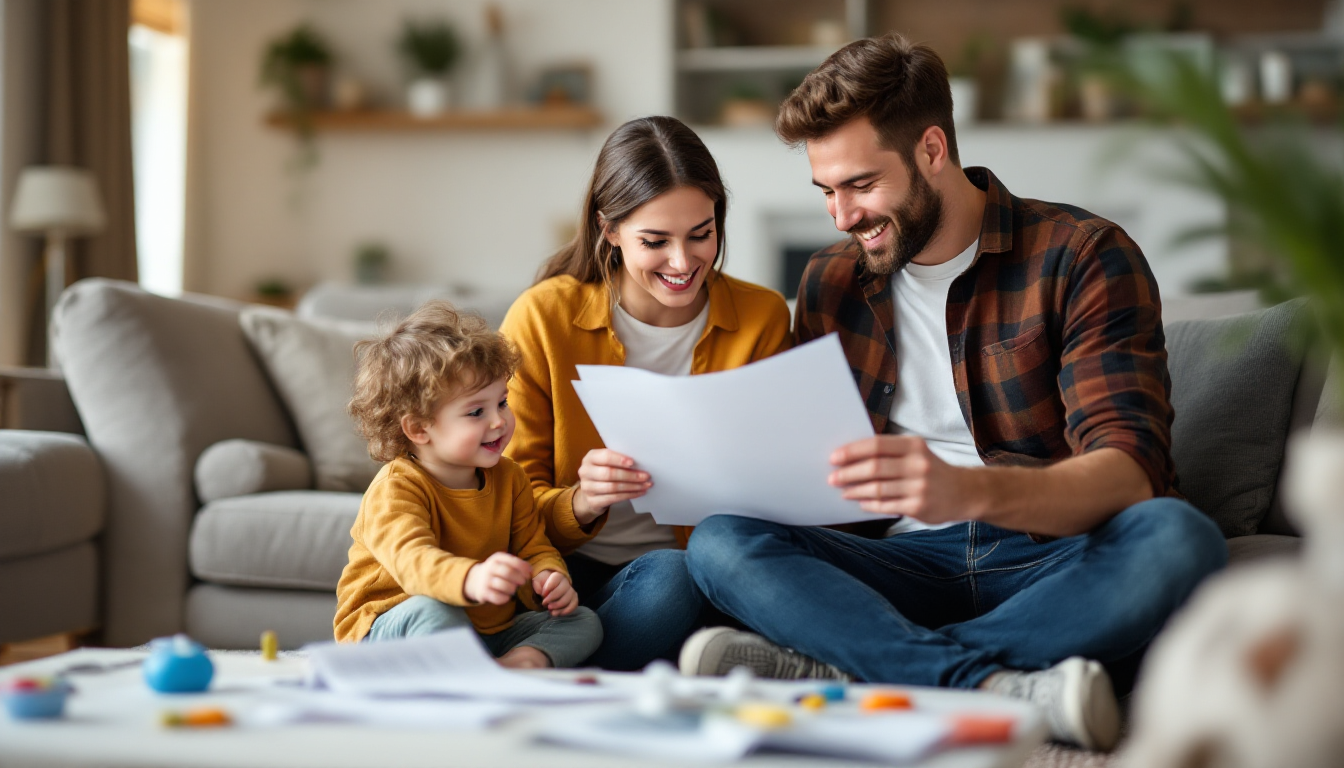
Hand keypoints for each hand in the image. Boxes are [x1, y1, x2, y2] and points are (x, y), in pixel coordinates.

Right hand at [464, 552, 530, 605]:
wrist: (474, 580)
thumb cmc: (496, 571)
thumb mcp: (503, 562)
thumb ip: (517, 565)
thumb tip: (530, 570)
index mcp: (497, 558)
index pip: (514, 561)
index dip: (523, 568)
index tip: (528, 574)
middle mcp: (490, 567)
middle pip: (509, 573)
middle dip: (519, 579)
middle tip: (522, 582)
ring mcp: (485, 580)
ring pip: (504, 586)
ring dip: (512, 589)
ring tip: (513, 589)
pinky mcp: (483, 593)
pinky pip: (498, 597)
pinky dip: (505, 598)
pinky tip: (506, 596)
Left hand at [532, 570, 577, 615]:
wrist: (550, 588)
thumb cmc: (543, 584)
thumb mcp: (537, 582)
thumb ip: (537, 585)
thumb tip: (540, 591)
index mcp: (557, 576)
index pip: (555, 580)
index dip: (548, 588)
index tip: (542, 594)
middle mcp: (566, 583)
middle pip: (562, 590)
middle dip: (552, 599)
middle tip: (544, 604)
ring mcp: (571, 591)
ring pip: (568, 599)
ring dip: (558, 607)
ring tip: (550, 610)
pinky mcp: (574, 599)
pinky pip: (573, 605)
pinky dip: (565, 611)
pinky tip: (557, 613)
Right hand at [572, 448, 651, 523]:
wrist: (589, 494)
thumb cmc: (602, 474)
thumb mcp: (606, 464)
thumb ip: (618, 461)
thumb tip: (640, 464)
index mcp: (590, 458)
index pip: (605, 456)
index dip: (619, 459)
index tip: (633, 462)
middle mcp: (586, 472)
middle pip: (610, 473)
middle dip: (630, 475)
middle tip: (645, 476)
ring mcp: (587, 488)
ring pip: (613, 487)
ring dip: (632, 486)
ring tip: (645, 485)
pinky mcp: (593, 501)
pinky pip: (614, 498)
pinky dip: (629, 495)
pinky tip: (639, 492)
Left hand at [828, 435, 982, 523]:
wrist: (964, 492)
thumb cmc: (931, 470)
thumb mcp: (916, 453)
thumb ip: (889, 453)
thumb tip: (851, 458)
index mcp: (914, 446)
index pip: (876, 445)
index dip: (852, 451)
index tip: (834, 457)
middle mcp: (918, 465)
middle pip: (874, 468)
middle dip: (848, 473)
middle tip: (832, 478)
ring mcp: (919, 487)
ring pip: (878, 489)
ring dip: (855, 491)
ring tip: (843, 491)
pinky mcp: (919, 507)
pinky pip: (886, 506)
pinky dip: (870, 504)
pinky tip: (861, 503)